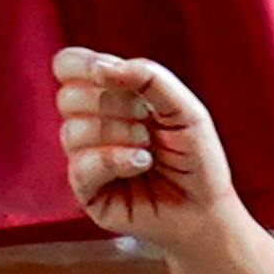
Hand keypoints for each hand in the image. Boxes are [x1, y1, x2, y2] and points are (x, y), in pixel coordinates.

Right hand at [51, 43, 239, 244]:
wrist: (206, 208)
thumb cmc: (197, 158)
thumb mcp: (185, 108)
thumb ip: (150, 76)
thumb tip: (102, 67)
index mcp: (108, 96)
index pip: (68, 66)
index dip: (81, 65)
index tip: (109, 74)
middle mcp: (90, 124)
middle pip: (68, 97)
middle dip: (113, 106)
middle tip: (146, 122)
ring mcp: (85, 157)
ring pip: (72, 131)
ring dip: (119, 136)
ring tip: (148, 150)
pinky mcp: (86, 190)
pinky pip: (81, 165)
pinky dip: (114, 160)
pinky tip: (140, 165)